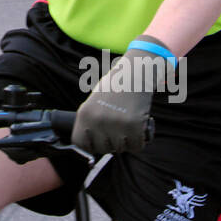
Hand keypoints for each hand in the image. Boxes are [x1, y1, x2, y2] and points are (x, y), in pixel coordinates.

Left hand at [72, 39, 170, 154]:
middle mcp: (97, 121)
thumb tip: (90, 147)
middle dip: (112, 142)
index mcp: (84, 114)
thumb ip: (91, 123)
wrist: (136, 71)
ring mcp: (116, 124)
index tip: (101, 138)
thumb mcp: (94, 102)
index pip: (81, 144)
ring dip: (127, 140)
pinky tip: (139, 124)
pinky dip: (140, 139)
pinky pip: (136, 146)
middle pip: (103, 149)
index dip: (92, 144)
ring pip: (121, 148)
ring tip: (128, 121)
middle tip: (119, 125)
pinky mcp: (134, 126)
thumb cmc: (115, 87)